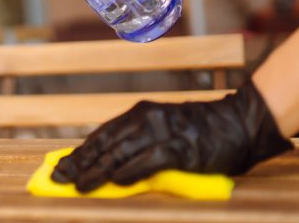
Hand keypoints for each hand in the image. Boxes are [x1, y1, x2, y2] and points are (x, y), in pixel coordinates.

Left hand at [51, 80, 293, 191]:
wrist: (239, 122)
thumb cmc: (200, 130)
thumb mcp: (163, 128)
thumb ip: (137, 141)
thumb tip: (108, 165)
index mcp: (140, 113)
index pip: (101, 135)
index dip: (80, 153)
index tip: (60, 167)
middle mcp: (146, 119)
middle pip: (104, 144)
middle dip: (80, 163)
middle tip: (59, 179)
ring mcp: (162, 132)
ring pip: (120, 153)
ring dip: (97, 171)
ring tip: (79, 185)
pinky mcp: (179, 148)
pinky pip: (147, 161)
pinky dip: (129, 172)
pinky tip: (114, 182)